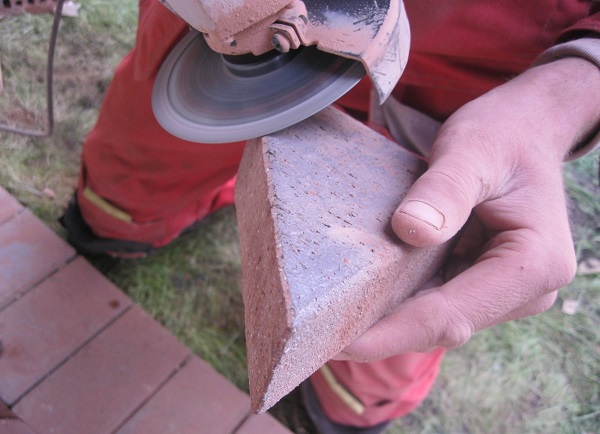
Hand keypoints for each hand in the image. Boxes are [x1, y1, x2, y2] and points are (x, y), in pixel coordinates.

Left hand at [336, 57, 599, 360]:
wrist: (524, 128)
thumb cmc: (503, 134)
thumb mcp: (473, 150)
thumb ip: (445, 189)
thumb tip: (410, 230)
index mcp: (533, 264)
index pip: (453, 314)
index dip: (395, 332)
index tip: (343, 343)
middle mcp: (523, 289)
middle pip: (442, 325)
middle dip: (384, 334)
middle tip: (321, 339)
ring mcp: (500, 288)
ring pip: (435, 318)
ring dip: (386, 321)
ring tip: (331, 323)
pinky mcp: (478, 279)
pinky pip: (434, 298)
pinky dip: (397, 300)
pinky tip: (359, 297)